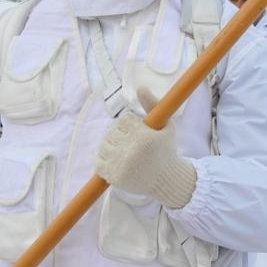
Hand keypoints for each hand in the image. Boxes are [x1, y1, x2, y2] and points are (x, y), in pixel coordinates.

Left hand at [96, 87, 197, 208]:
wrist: (166, 180)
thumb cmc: (166, 150)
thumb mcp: (166, 125)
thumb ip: (152, 104)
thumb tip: (140, 86)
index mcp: (143, 136)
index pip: (124, 120)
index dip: (131, 124)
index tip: (139, 131)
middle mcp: (130, 150)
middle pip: (112, 132)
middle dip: (121, 135)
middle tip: (131, 142)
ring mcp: (120, 165)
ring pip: (104, 145)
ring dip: (112, 146)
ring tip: (124, 150)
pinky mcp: (114, 177)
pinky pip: (99, 161)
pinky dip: (105, 159)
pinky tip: (116, 160)